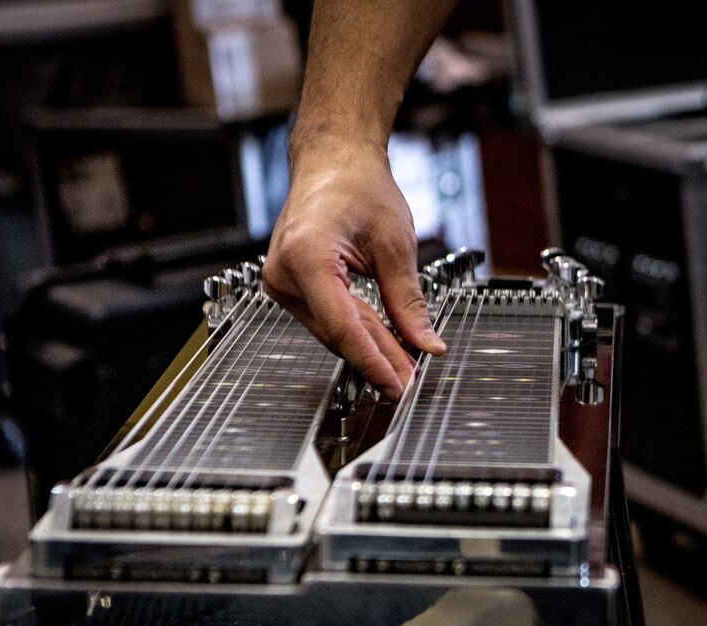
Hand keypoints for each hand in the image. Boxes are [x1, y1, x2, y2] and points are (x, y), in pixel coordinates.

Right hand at [262, 138, 445, 400]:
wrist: (332, 160)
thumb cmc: (357, 185)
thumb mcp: (395, 243)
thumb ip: (408, 300)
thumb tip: (425, 344)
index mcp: (307, 257)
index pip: (343, 327)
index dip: (373, 361)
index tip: (397, 385)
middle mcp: (284, 273)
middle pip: (338, 333)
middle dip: (377, 358)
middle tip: (410, 381)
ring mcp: (280, 282)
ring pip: (331, 331)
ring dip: (367, 348)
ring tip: (403, 367)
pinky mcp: (288, 285)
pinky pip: (325, 318)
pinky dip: (354, 332)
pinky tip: (380, 345)